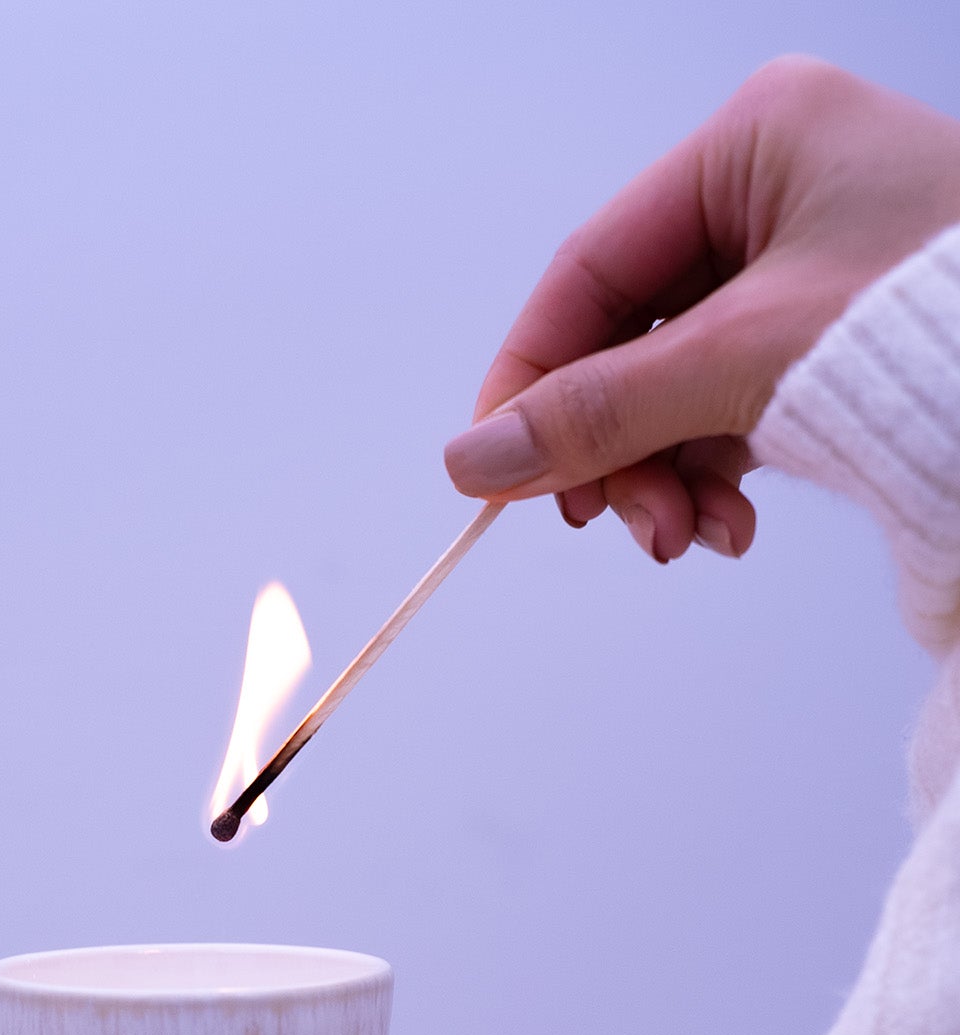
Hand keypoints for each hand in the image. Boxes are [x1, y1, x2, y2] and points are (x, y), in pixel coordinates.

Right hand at [443, 58, 959, 561]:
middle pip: (631, 336)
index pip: (589, 270)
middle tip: (618, 528)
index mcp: (752, 142)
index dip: (530, 379)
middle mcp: (776, 189)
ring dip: (668, 476)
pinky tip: (734, 524)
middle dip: (619, 448)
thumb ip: (601, 412)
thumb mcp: (747, 365)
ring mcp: (809, 263)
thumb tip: (473, 461)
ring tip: (691, 540)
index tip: (495, 474)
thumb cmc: (937, 327)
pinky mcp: (835, 333)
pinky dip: (719, 474)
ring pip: (678, 385)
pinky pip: (734, 406)